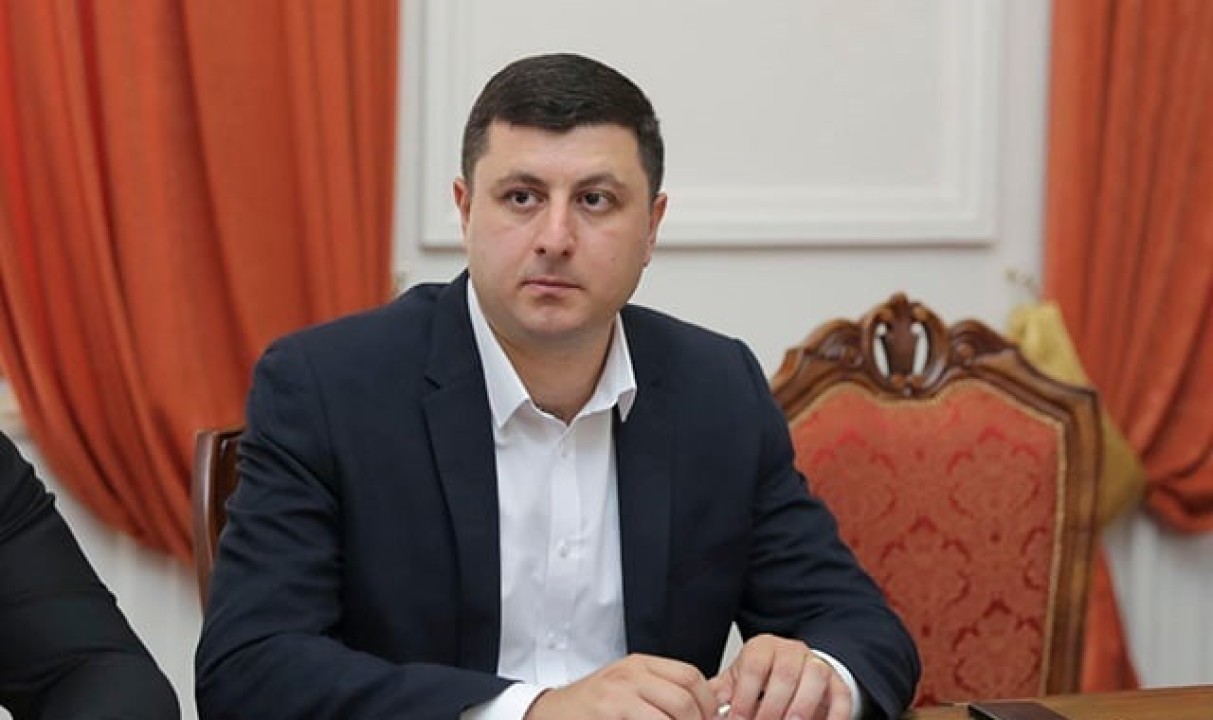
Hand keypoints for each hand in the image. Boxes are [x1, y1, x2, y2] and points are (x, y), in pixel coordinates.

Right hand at [525, 653, 720, 719]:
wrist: (549, 714)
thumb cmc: (590, 706)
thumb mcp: (628, 687)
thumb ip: (661, 691)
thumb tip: (707, 707)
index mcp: (640, 664)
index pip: (690, 676)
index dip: (709, 703)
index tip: (711, 719)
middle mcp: (630, 676)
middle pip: (684, 700)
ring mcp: (617, 696)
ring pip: (669, 717)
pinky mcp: (608, 715)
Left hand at [709, 634, 850, 719]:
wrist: (793, 674)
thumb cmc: (762, 681)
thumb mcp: (738, 682)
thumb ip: (721, 693)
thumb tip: (706, 704)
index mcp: (763, 647)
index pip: (754, 667)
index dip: (745, 697)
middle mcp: (792, 650)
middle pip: (784, 674)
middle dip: (772, 708)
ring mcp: (817, 663)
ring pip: (815, 677)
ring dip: (801, 708)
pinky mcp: (838, 682)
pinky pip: (842, 696)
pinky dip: (836, 716)